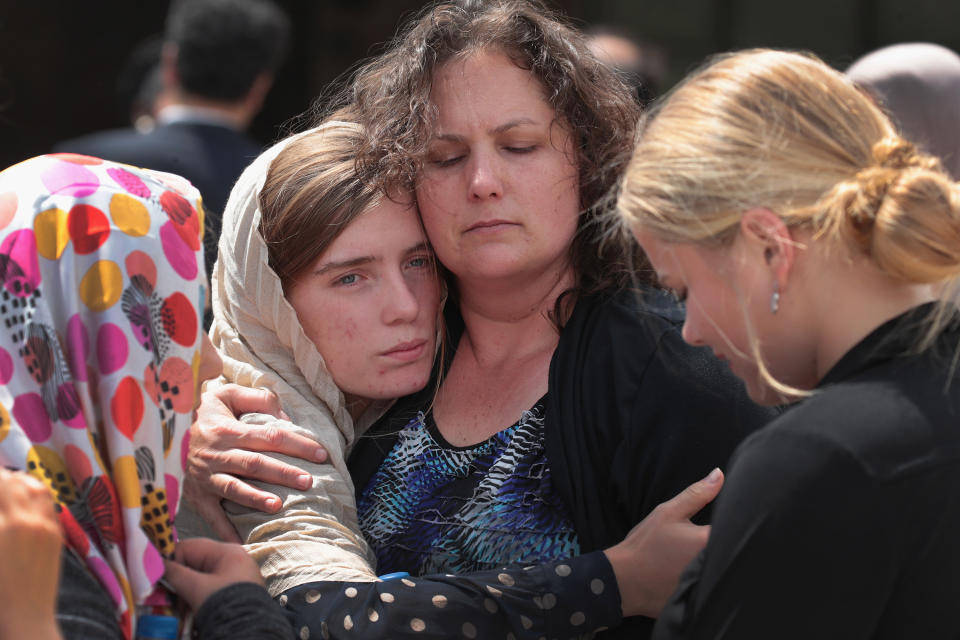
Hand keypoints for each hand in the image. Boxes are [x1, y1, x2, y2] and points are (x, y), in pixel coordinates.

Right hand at [0, 469, 63, 639]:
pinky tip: (24, 495)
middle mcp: (27, 523)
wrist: (25, 620)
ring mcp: (46, 528)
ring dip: (18, 480)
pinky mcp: (57, 536)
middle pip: (11, 484)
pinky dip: (35, 492)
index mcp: (5, 529)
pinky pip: (48, 503)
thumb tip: (3, 510)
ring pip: (35, 488)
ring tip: (5, 481)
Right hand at [163, 537, 264, 612]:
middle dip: (179, 579)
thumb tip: (159, 565)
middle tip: (168, 594)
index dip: (171, 560)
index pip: (190, 547)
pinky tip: (192, 610)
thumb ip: (176, 574)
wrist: (249, 630)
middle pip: (195, 563)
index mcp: (227, 551)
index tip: (159, 576)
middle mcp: (233, 560)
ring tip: (181, 606)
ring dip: (187, 590)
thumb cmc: (225, 603)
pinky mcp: (234, 591)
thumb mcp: (197, 587)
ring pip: (200, 577)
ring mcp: (235, 576)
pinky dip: (197, 597)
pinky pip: (209, 588)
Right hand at [184, 384, 328, 540]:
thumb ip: (258, 399)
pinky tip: (242, 544)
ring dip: (256, 499)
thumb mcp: (227, 394)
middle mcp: (217, 454)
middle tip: (309, 481)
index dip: (297, 444)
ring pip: (234, 489)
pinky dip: (226, 531)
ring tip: (278, 506)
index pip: (270, 437)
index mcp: (228, 430)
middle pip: (255, 464)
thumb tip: (285, 418)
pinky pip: (211, 515)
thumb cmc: (202, 411)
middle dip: (283, 473)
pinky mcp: (196, 495)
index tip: (322, 454)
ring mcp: (205, 477)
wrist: (156, 428)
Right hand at [604, 468, 723, 617]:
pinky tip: (695, 576)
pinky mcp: (700, 600)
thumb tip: (719, 474)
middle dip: (729, 544)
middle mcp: (714, 566)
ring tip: (697, 557)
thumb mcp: (668, 513)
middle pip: (734, 552)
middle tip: (706, 540)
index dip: (737, 523)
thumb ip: (697, 494)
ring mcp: (707, 586)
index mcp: (709, 542)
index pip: (738, 529)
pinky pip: (714, 589)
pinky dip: (711, 582)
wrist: (623, 581)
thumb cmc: (645, 545)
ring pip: (726, 571)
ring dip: (721, 564)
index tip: (729, 520)